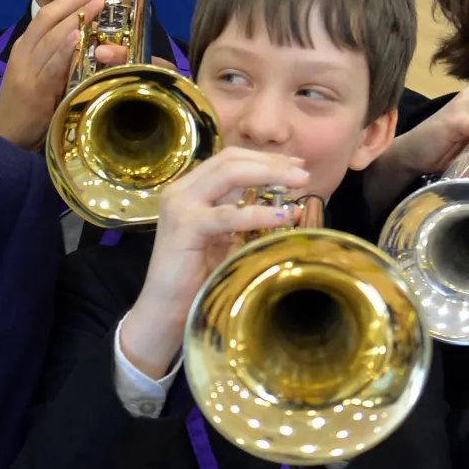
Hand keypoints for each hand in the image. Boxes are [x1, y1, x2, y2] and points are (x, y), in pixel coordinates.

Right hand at [0, 0, 111, 149]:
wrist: (5, 141)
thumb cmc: (27, 112)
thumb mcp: (43, 78)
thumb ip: (61, 60)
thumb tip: (89, 42)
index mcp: (26, 47)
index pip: (49, 14)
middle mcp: (24, 53)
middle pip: (50, 17)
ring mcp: (27, 70)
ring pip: (51, 36)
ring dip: (76, 17)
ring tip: (98, 2)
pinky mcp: (33, 91)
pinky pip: (51, 66)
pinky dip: (64, 49)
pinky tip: (78, 36)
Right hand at [118, 148, 314, 378]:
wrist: (165, 311)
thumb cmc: (196, 278)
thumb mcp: (223, 238)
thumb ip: (241, 215)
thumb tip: (283, 202)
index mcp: (189, 190)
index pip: (229, 159)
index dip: (264, 158)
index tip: (295, 164)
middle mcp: (180, 191)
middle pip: (230, 160)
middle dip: (271, 163)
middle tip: (303, 173)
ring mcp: (180, 206)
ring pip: (229, 174)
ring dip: (270, 175)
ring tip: (299, 185)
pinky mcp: (184, 227)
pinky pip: (228, 215)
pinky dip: (258, 213)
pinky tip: (282, 216)